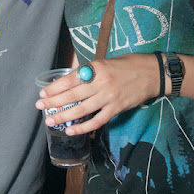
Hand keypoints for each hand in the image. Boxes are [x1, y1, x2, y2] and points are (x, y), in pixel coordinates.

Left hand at [35, 54, 161, 134]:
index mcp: (97, 67)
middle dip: (54, 102)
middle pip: (72, 95)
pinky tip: (72, 131)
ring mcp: (109, 97)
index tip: (43, 92)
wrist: (153, 73)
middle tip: (40, 107)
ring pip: (82, 110)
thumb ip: (91, 71)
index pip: (70, 79)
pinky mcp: (117, 108)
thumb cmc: (129, 64)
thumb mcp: (107, 61)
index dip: (55, 87)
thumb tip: (72, 81)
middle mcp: (101, 82)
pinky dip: (83, 128)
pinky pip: (97, 121)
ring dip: (64, 116)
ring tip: (50, 121)